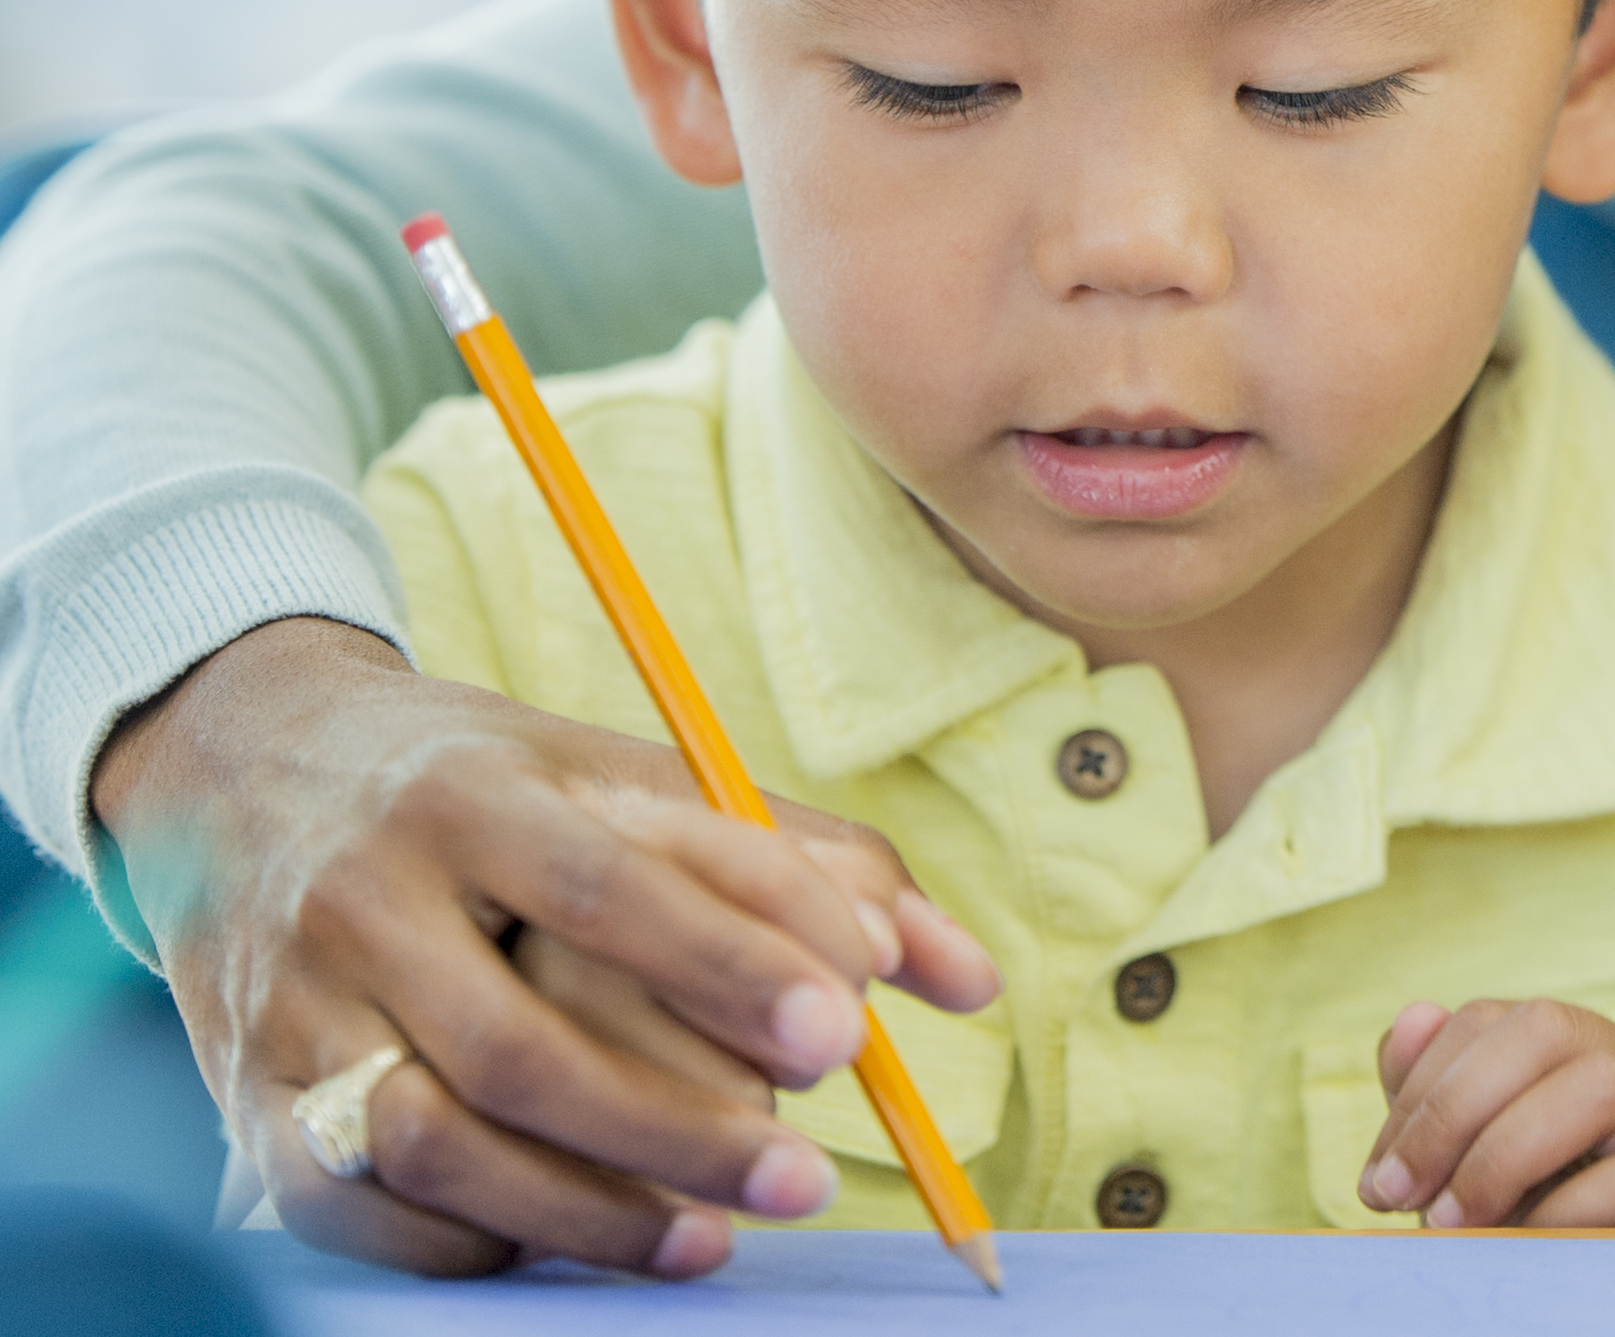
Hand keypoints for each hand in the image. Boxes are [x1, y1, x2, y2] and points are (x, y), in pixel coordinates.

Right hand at [92, 620, 1000, 1278]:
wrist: (245, 767)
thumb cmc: (500, 783)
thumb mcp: (636, 778)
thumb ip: (810, 865)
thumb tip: (972, 980)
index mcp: (480, 791)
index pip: (615, 883)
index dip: (733, 963)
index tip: (849, 1033)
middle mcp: (370, 895)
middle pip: (523, 1047)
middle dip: (677, 1127)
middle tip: (811, 1177)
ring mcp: (297, 1004)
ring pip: (436, 1144)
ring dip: (586, 1210)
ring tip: (713, 1240)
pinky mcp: (248, 1094)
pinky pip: (357, 1208)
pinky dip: (478, 1239)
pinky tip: (579, 1242)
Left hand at [1356, 998, 1614, 1227]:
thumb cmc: (1578, 1243)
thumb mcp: (1497, 1175)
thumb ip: (1447, 1106)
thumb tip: (1410, 1019)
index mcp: (1593, 1062)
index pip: (1502, 1020)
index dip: (1424, 1087)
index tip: (1379, 1179)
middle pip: (1551, 1026)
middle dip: (1456, 1107)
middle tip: (1402, 1196)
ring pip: (1605, 1083)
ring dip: (1506, 1153)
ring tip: (1454, 1224)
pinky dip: (1571, 1212)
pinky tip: (1528, 1250)